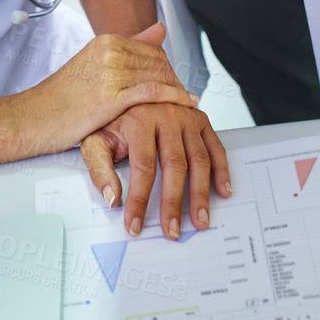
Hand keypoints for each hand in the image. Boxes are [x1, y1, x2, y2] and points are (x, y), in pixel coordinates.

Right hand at [25, 23, 197, 154]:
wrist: (34, 117)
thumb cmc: (61, 97)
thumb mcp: (94, 63)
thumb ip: (129, 46)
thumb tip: (160, 28)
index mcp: (105, 40)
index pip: (152, 49)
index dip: (167, 67)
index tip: (175, 81)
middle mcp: (109, 51)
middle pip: (158, 62)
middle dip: (174, 79)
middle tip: (184, 95)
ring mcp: (110, 72)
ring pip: (158, 76)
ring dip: (177, 89)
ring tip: (186, 102)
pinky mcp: (111, 96)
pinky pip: (153, 92)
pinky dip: (174, 96)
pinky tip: (187, 103)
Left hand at [80, 103, 230, 236]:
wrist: (135, 88)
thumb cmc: (116, 120)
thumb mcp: (97, 138)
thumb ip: (99, 167)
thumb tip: (112, 199)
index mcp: (139, 120)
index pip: (142, 167)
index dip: (139, 199)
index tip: (135, 224)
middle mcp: (166, 116)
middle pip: (174, 165)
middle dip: (173, 203)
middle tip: (172, 231)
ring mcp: (187, 118)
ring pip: (199, 160)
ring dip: (201, 194)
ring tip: (200, 221)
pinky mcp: (201, 120)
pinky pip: (216, 148)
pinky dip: (222, 171)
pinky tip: (222, 192)